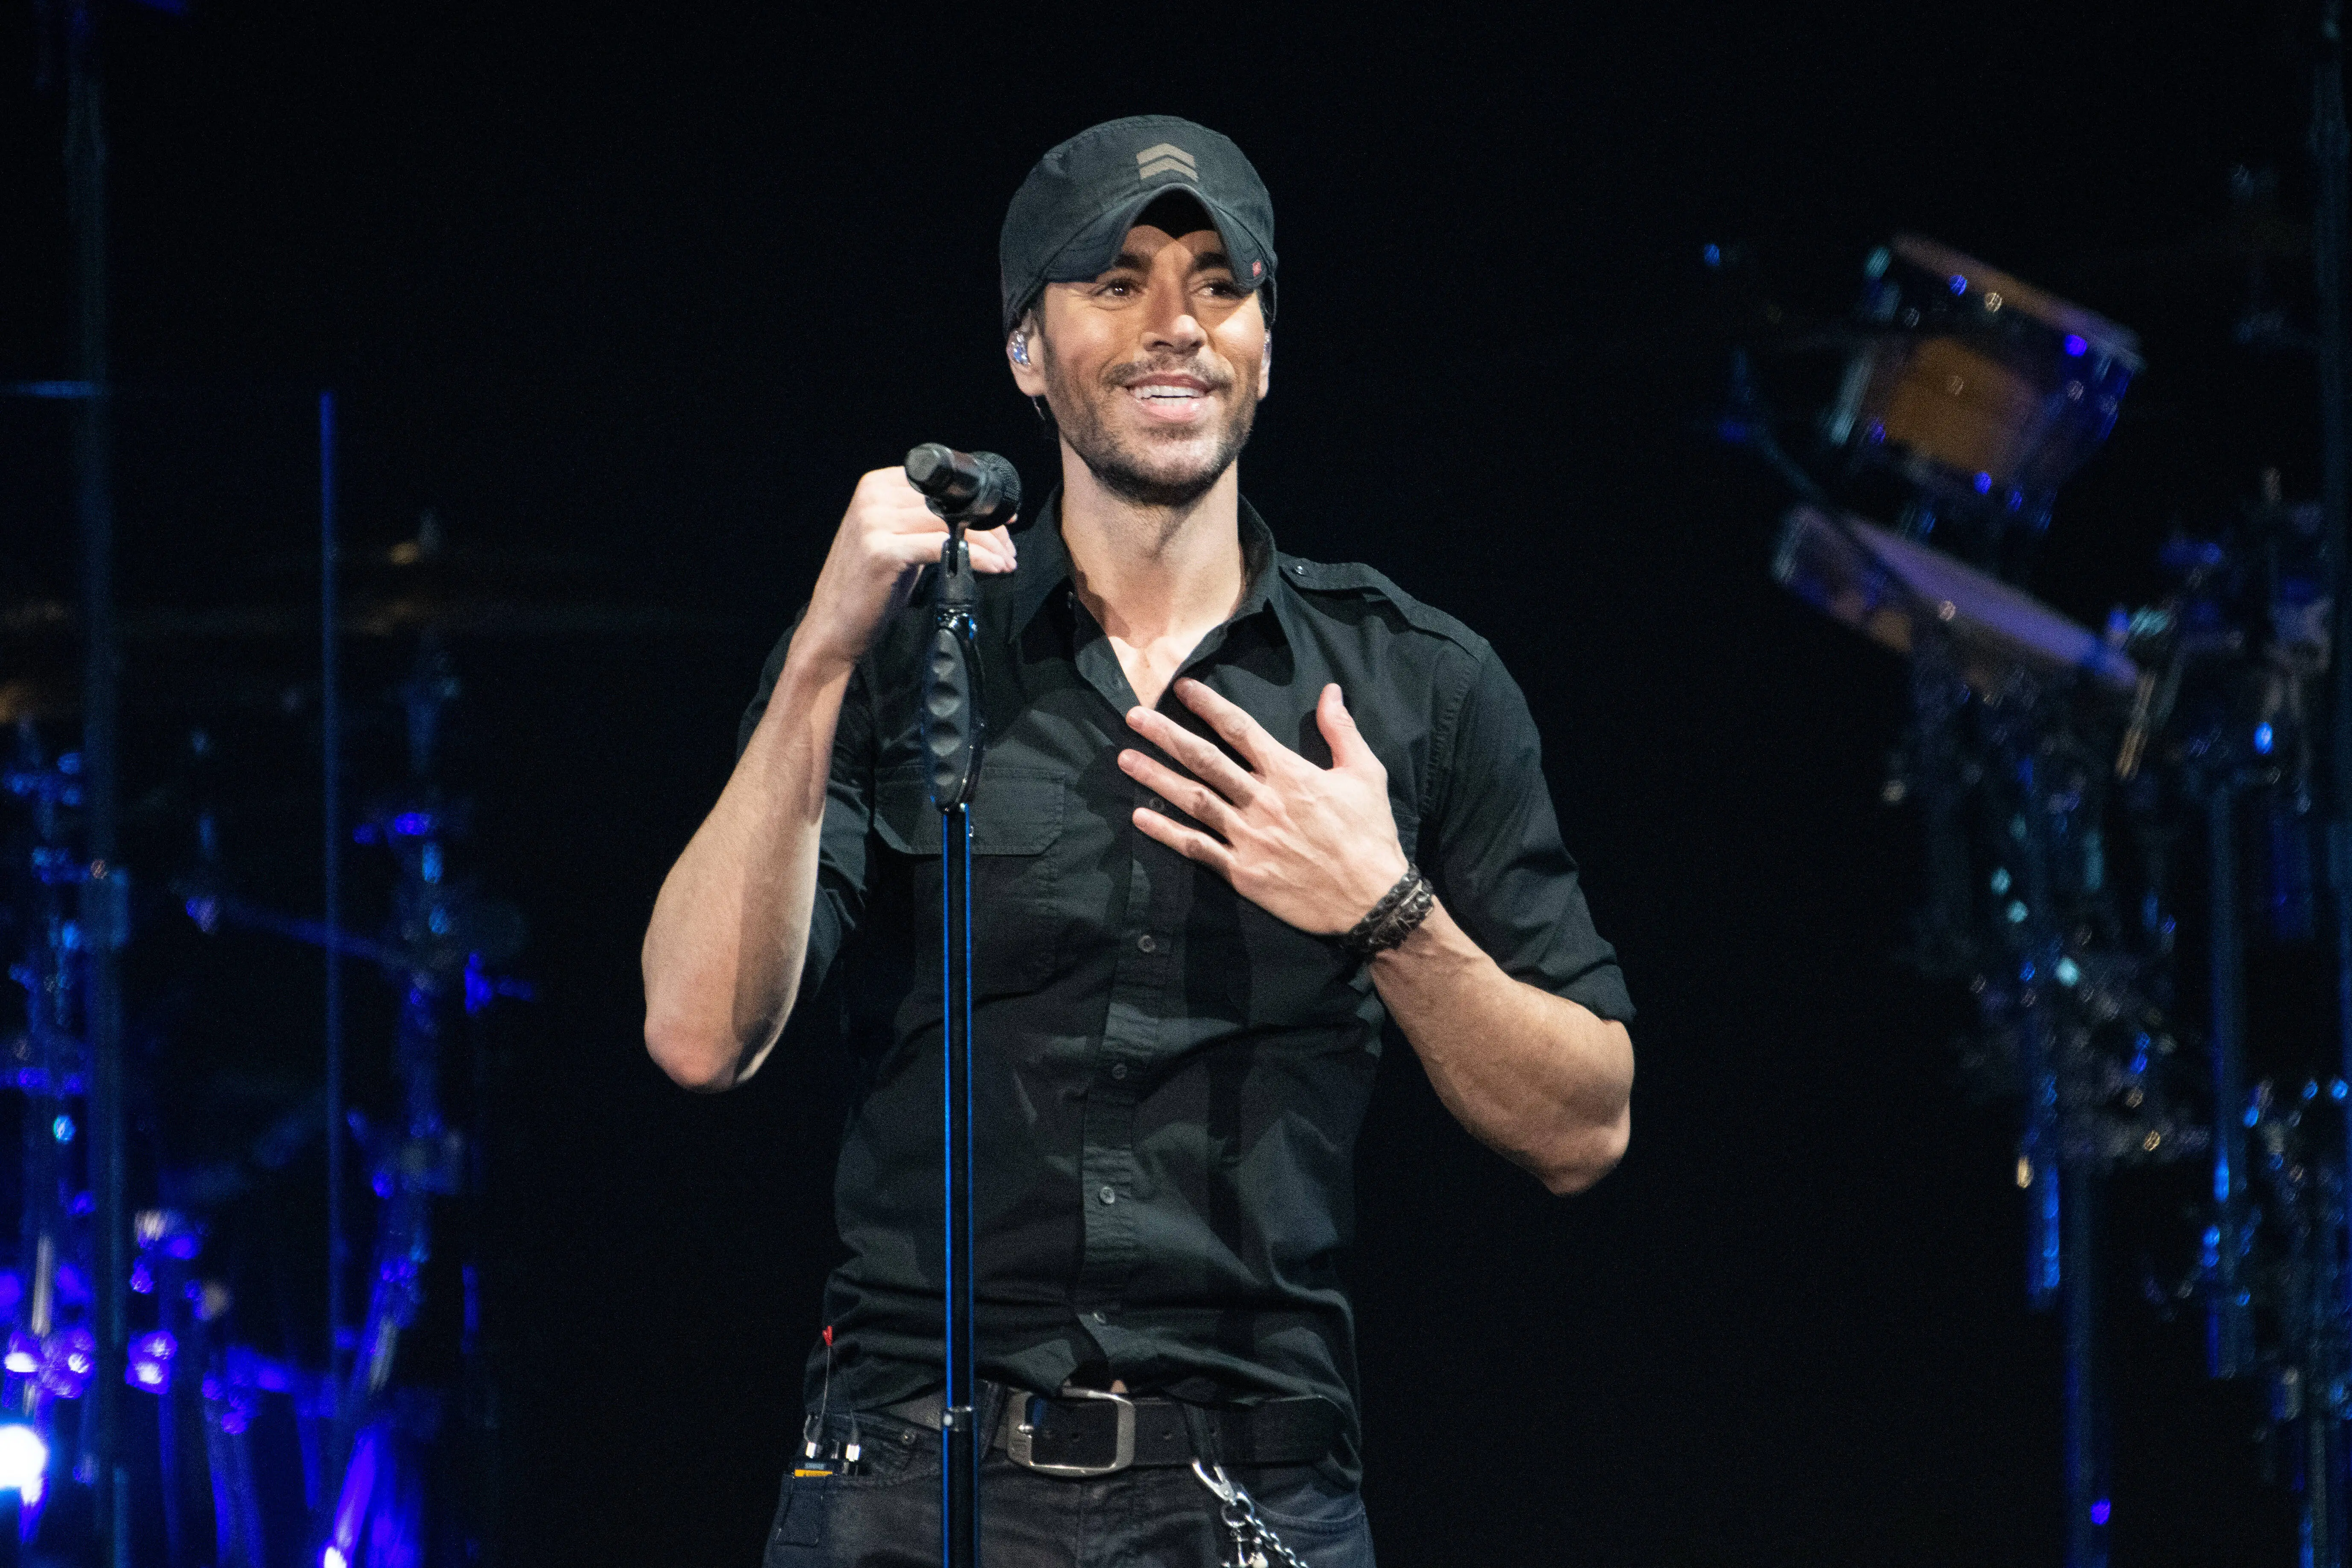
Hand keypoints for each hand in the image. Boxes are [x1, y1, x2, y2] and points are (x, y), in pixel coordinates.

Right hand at [789, 466, 1017, 675]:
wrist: (832, 627)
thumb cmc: (868, 587)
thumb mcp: (893, 539)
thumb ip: (920, 520)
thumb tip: (970, 516)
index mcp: (875, 486)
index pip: (938, 484)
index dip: (976, 500)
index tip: (1003, 518)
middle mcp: (872, 497)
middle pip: (946, 502)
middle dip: (987, 524)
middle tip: (1009, 546)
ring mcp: (874, 523)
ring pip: (948, 523)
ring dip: (987, 543)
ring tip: (1007, 559)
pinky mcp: (883, 551)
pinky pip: (943, 547)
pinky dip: (975, 557)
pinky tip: (994, 567)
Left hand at [1119, 680, 1407, 934]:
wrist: (1371, 899)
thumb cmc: (1370, 833)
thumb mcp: (1366, 774)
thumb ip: (1341, 729)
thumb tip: (1330, 690)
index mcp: (1291, 773)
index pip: (1240, 730)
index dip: (1209, 707)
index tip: (1182, 689)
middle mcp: (1262, 801)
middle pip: (1205, 760)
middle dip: (1166, 736)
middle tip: (1134, 717)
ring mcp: (1249, 838)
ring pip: (1193, 800)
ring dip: (1156, 778)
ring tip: (1125, 758)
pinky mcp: (1243, 872)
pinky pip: (1197, 848)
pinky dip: (1167, 833)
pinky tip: (1140, 817)